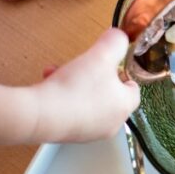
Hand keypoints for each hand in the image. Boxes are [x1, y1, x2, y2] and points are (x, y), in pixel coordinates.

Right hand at [28, 28, 139, 142]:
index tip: (107, 62)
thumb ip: (116, 42)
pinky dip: (62, 97)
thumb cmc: (76, 88)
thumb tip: (119, 39)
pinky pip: (70, 111)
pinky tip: (49, 86)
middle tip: (81, 65)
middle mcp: (111, 123)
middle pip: (107, 93)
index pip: (133, 88)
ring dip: (74, 83)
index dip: (121, 71)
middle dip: (91, 74)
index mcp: (124, 106)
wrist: (42, 115)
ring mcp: (90, 132)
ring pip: (86, 100)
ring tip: (59, 73)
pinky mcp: (69, 134)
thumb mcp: (102, 54)